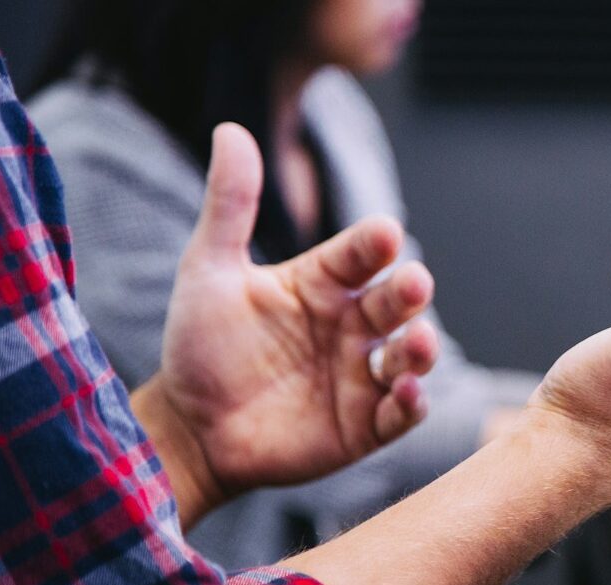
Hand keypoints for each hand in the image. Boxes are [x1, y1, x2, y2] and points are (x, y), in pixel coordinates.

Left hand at [135, 124, 438, 525]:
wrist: (189, 428)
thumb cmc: (200, 346)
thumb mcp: (209, 270)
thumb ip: (229, 205)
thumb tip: (231, 129)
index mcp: (322, 284)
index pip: (359, 255)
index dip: (373, 244)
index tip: (384, 233)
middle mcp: (351, 326)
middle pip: (394, 303)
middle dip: (409, 293)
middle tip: (414, 283)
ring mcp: (361, 376)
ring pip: (409, 356)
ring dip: (421, 349)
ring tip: (418, 343)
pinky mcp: (365, 425)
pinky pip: (400, 413)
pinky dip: (411, 404)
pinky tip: (406, 393)